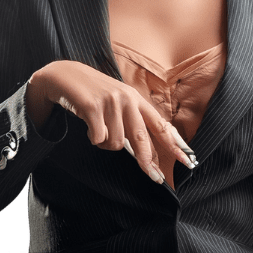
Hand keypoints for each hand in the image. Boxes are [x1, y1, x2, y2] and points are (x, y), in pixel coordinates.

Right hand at [29, 60, 195, 184]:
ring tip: (97, 129)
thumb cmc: (92, 93)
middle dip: (148, 161)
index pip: (159, 124)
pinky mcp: (93, 107)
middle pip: (142, 139)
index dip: (175, 143)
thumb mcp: (116, 101)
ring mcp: (110, 102)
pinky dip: (93, 138)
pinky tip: (88, 126)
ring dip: (105, 143)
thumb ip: (131, 120)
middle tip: (155, 177)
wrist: (64, 76)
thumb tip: (144, 152)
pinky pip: (99, 138)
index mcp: (135, 98)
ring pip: (116, 143)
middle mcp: (127, 99)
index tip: (187, 160)